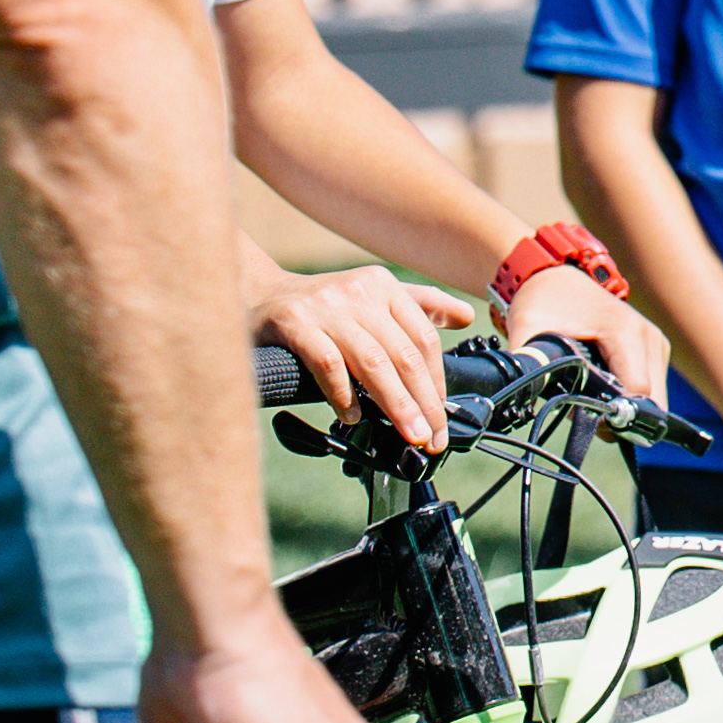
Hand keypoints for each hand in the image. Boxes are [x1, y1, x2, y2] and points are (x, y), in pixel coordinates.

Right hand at [253, 263, 476, 448]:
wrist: (256, 294)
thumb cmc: (319, 305)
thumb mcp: (372, 296)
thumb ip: (419, 305)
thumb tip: (466, 317)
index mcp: (383, 286)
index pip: (423, 337)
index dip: (437, 380)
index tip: (441, 416)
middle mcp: (359, 292)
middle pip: (404, 353)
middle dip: (423, 401)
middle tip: (432, 436)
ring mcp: (326, 307)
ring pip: (372, 361)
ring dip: (395, 404)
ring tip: (408, 434)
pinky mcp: (294, 323)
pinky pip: (327, 363)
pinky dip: (344, 393)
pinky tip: (353, 416)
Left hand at [494, 264, 663, 401]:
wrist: (556, 275)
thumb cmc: (544, 300)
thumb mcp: (527, 330)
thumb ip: (526, 365)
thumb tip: (518, 396)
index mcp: (625, 331)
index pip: (638, 392)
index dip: (613, 414)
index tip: (585, 415)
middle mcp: (649, 336)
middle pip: (652, 400)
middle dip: (620, 416)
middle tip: (585, 410)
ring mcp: (656, 342)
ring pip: (654, 397)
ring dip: (626, 407)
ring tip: (591, 395)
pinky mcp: (655, 347)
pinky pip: (651, 386)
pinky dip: (630, 395)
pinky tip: (604, 386)